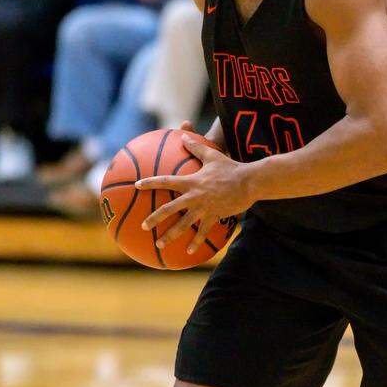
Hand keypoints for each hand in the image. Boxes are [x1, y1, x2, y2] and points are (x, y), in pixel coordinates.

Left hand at [136, 133, 253, 254]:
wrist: (249, 182)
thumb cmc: (231, 167)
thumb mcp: (212, 155)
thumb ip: (196, 147)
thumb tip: (183, 135)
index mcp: (191, 182)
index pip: (166, 181)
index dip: (150, 183)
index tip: (137, 185)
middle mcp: (194, 196)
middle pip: (169, 208)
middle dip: (154, 218)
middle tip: (143, 226)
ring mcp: (204, 208)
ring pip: (183, 224)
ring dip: (170, 235)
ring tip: (159, 243)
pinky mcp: (215, 216)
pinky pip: (203, 231)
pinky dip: (196, 242)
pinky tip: (189, 251)